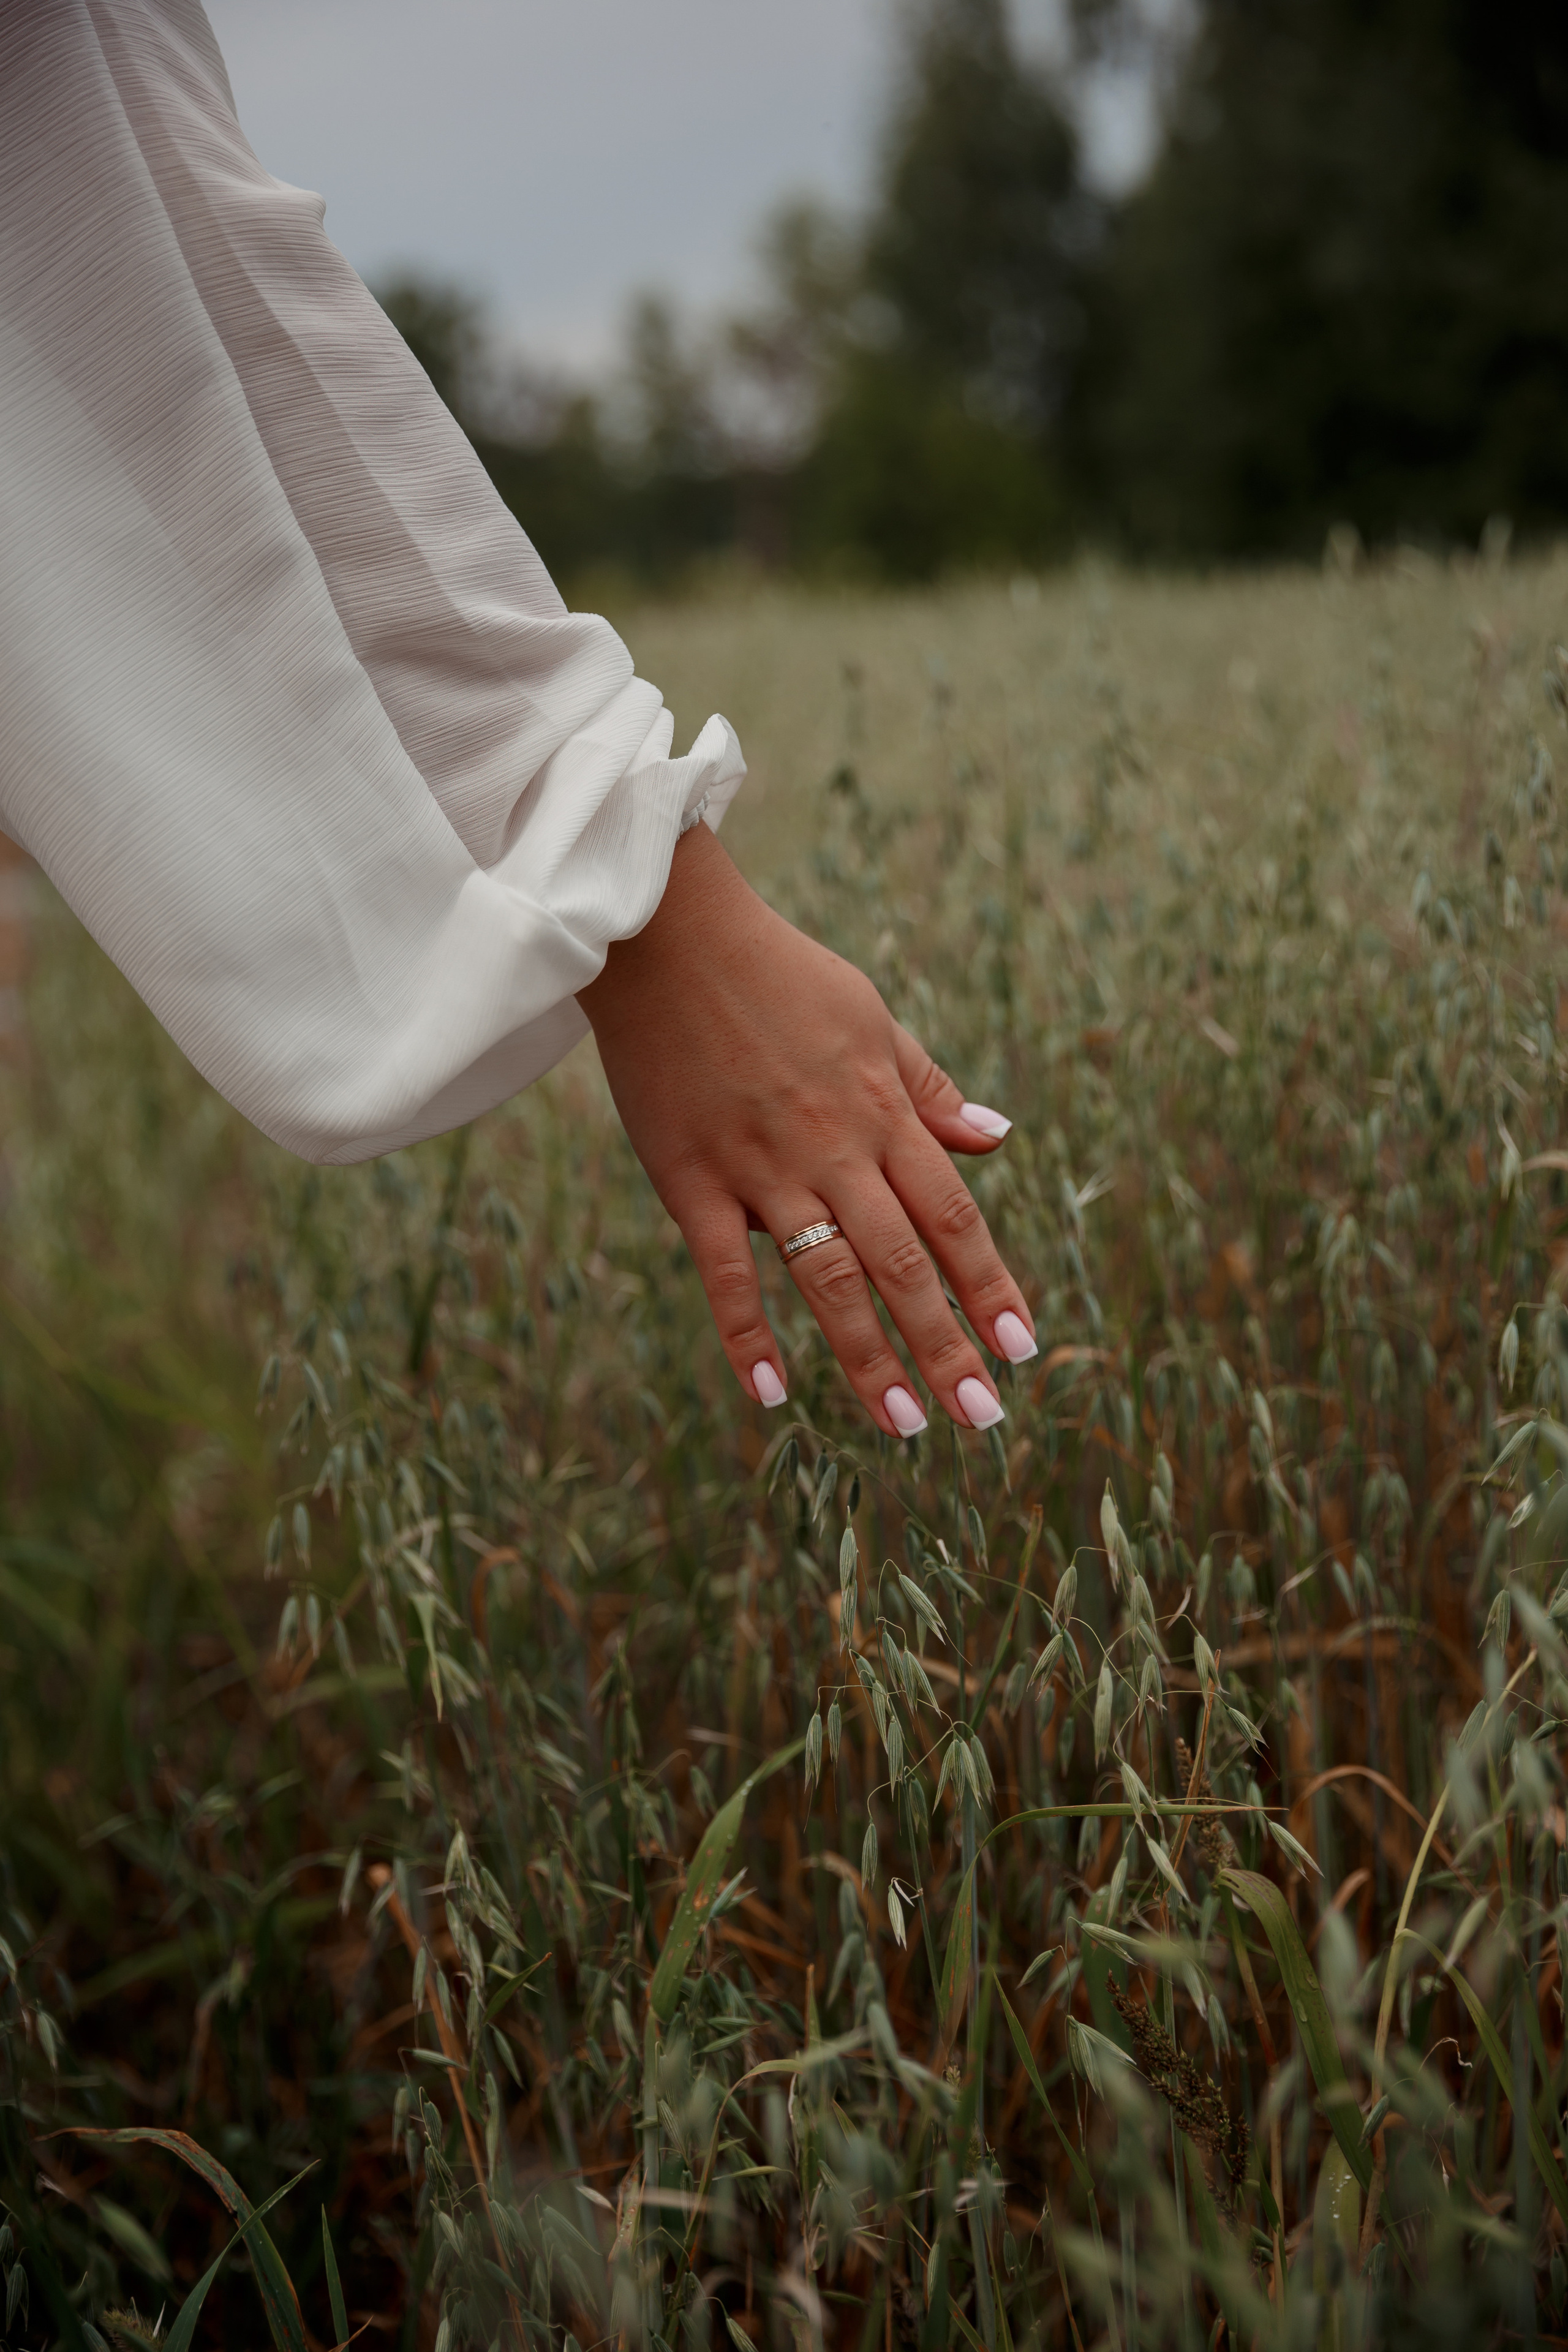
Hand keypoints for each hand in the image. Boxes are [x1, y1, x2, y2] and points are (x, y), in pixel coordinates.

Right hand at [577, 826, 1036, 1437]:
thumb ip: (928, 1087)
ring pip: (828, 1279)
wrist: (667, 936)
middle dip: (947, 1343)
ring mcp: (761, 1168)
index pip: (952, 1215)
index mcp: (881, 1110)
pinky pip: (724, 1270)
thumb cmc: (777, 973)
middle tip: (981, 1417)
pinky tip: (771, 1394)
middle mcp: (833, 1148)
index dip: (990, 1285)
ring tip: (905, 1423)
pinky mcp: (691, 1179)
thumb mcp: (872, 1017)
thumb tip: (997, 1138)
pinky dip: (746, 1333)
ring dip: (869, 1356)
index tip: (1023, 1349)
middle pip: (903, 1260)